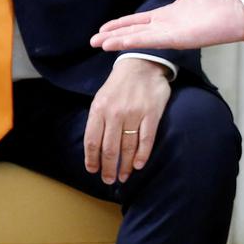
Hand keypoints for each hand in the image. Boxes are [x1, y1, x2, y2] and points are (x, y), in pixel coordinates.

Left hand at [84, 58, 171, 183]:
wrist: (141, 64)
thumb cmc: (119, 85)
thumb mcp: (101, 98)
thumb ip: (98, 120)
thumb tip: (95, 148)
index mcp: (99, 109)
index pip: (92, 141)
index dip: (92, 160)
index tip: (93, 171)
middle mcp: (115, 113)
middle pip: (110, 149)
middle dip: (108, 168)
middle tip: (109, 180)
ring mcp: (134, 113)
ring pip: (128, 147)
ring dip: (125, 166)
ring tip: (123, 176)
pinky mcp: (152, 114)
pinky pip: (146, 139)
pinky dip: (142, 155)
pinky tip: (138, 165)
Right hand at [90, 0, 243, 51]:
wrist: (237, 12)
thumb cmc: (219, 2)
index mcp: (166, 16)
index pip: (137, 21)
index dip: (120, 25)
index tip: (103, 29)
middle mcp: (164, 27)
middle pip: (133, 32)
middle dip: (113, 36)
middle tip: (92, 41)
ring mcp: (170, 34)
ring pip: (139, 38)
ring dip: (120, 41)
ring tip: (100, 44)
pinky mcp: (178, 39)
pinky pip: (153, 40)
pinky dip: (136, 41)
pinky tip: (121, 43)